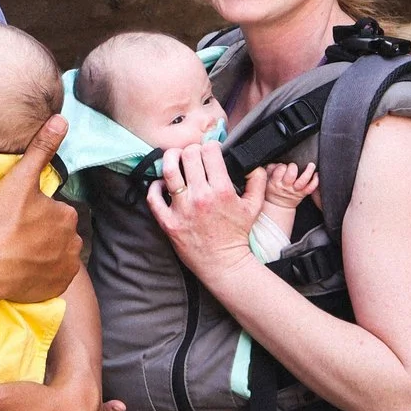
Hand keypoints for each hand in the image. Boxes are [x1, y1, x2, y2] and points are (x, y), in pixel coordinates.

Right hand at [0, 115, 81, 305]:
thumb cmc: (5, 221)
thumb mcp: (21, 178)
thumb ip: (41, 149)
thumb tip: (62, 119)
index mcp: (67, 215)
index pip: (54, 211)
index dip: (35, 213)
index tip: (17, 218)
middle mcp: (74, 242)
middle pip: (58, 234)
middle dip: (43, 235)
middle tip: (16, 236)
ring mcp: (67, 269)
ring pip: (57, 256)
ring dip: (44, 255)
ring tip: (19, 254)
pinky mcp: (57, 289)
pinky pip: (53, 279)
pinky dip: (42, 276)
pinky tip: (25, 272)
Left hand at [147, 141, 264, 281]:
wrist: (223, 263)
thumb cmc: (237, 234)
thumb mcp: (254, 207)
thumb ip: (257, 182)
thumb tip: (253, 164)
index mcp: (222, 190)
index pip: (210, 152)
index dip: (211, 146)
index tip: (211, 151)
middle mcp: (201, 197)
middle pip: (188, 156)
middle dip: (191, 150)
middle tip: (193, 155)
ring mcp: (182, 209)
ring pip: (168, 171)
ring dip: (170, 159)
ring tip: (174, 159)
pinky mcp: (168, 222)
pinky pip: (153, 198)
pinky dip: (155, 186)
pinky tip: (163, 184)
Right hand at [263, 162, 319, 209]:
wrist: (278, 205)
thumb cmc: (272, 189)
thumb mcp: (266, 180)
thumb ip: (270, 169)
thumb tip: (276, 163)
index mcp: (275, 182)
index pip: (280, 170)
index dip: (282, 166)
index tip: (283, 166)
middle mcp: (286, 186)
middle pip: (291, 174)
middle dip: (293, 167)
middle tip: (293, 166)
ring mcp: (295, 190)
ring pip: (303, 180)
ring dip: (308, 171)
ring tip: (311, 165)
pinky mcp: (303, 193)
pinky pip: (311, 188)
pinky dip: (315, 181)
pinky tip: (317, 174)